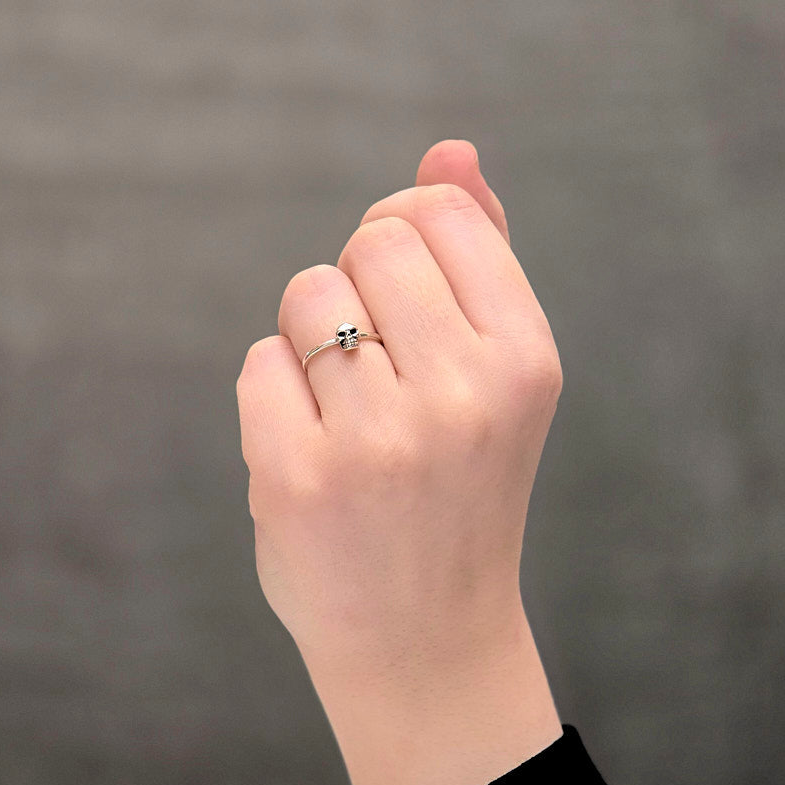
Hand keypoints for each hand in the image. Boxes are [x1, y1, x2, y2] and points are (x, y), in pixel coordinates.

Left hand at [237, 140, 563, 784]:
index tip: (408, 303)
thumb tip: (451, 148)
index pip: (436, 212)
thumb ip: (479, 254)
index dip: (405, 244)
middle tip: (383, 375)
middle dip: (361, 289)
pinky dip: (274, 398)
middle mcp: (463, 394)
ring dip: (312, 342)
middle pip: (368, 241)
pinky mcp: (298, 479)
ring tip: (350, 417)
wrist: (425, 636)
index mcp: (526, 358)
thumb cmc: (458, 487)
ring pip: (307, 296)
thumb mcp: (495, 375)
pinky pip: (259, 364)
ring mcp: (378, 440)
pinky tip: (312, 456)